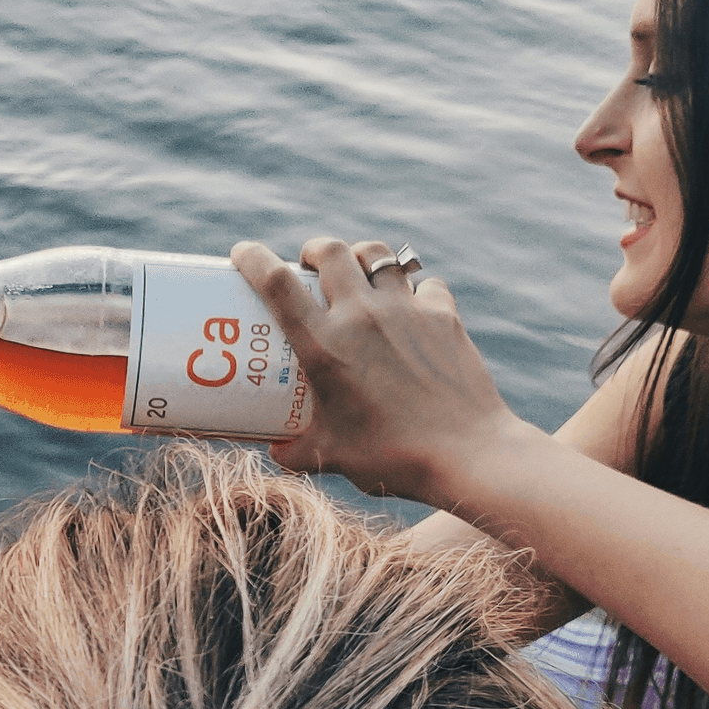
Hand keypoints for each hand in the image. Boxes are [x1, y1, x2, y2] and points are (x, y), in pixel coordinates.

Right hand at [231, 237, 524, 502]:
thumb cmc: (392, 458)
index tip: (242, 253)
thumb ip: (297, 451)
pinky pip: (424, 285)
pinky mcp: (444, 316)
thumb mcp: (332, 456)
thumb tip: (276, 451)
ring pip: (378, 256)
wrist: (467, 455)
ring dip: (361, 257)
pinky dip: (413, 289)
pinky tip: (412, 307)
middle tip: (308, 263)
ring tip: (358, 274)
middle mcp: (364, 316)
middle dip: (314, 249)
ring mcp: (407, 311)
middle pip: (331, 251)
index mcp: (325, 345)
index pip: (277, 282)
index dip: (253, 258)